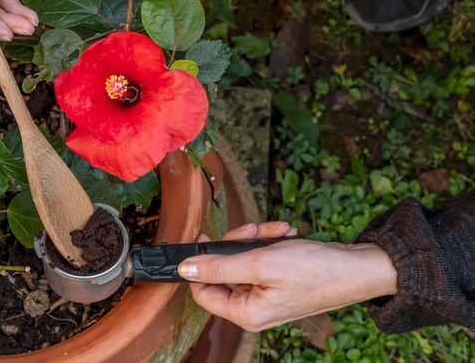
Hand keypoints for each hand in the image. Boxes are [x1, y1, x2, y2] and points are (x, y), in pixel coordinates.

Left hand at [180, 222, 397, 331]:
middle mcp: (253, 308)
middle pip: (223, 270)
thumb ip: (219, 266)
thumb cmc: (316, 270)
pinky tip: (285, 234)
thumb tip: (185, 269)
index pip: (202, 291)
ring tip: (277, 231)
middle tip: (252, 230)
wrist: (358, 268)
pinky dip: (269, 242)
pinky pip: (260, 257)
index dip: (201, 263)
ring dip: (256, 239)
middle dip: (238, 243)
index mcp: (246, 313)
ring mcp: (266, 295)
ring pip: (242, 259)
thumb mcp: (261, 263)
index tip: (207, 237)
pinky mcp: (277, 282)